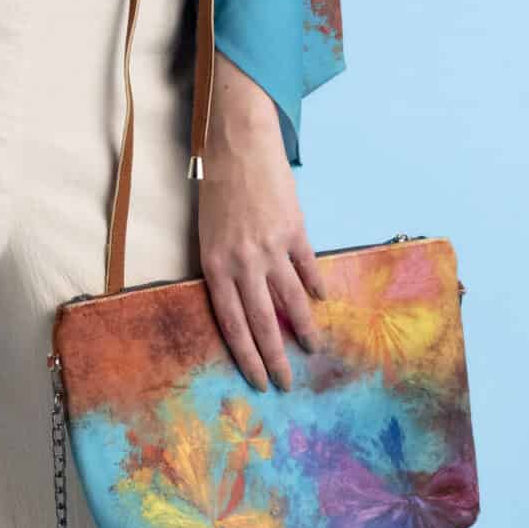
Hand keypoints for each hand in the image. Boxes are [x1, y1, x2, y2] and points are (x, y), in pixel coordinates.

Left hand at [196, 54, 329, 390]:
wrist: (239, 144)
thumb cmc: (217, 187)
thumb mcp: (207, 233)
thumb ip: (222, 268)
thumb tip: (241, 302)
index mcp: (215, 265)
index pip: (232, 323)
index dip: (246, 355)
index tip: (257, 380)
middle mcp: (243, 262)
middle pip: (262, 321)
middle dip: (274, 358)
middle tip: (286, 383)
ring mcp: (271, 247)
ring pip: (292, 301)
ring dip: (303, 329)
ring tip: (312, 349)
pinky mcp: (294, 230)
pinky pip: (308, 268)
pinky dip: (315, 286)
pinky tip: (321, 301)